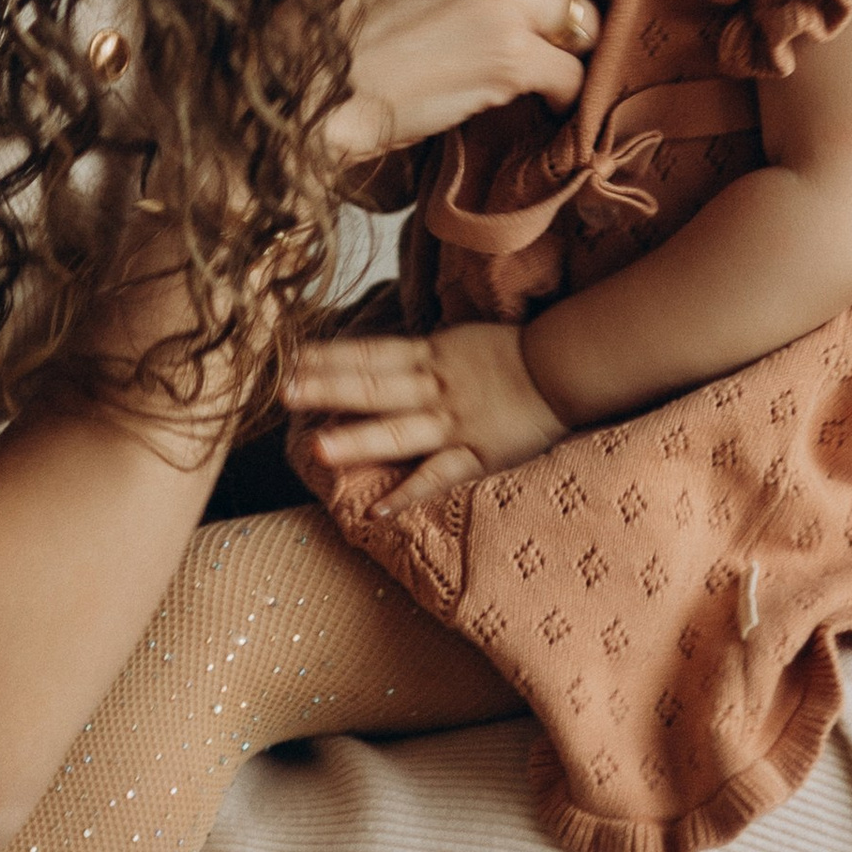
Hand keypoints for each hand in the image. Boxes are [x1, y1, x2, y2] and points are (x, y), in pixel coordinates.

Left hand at [286, 322, 566, 511]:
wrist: (566, 369)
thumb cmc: (514, 355)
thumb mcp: (462, 341)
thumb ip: (423, 354)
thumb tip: (382, 358)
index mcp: (433, 355)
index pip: (373, 354)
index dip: (332, 356)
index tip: (292, 358)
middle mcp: (438, 387)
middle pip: (376, 387)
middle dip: (329, 389)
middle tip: (285, 392)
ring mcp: (456, 422)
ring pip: (400, 431)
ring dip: (359, 440)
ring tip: (318, 450)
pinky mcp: (478, 453)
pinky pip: (439, 475)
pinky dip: (410, 492)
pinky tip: (380, 511)